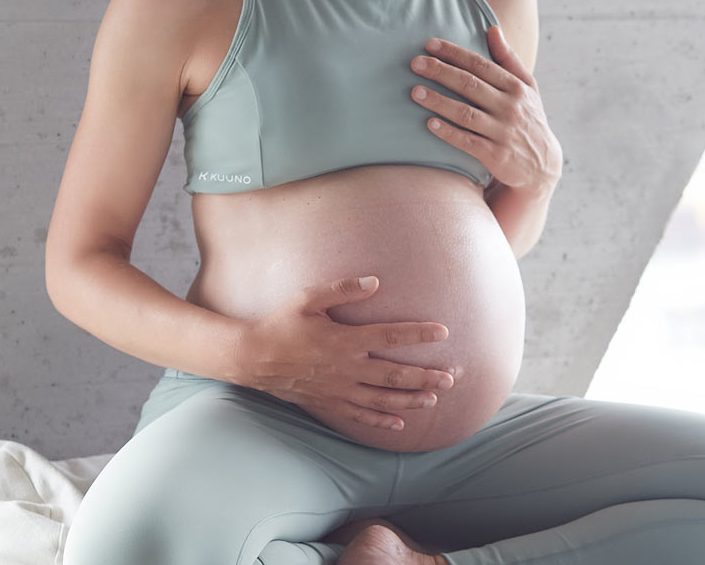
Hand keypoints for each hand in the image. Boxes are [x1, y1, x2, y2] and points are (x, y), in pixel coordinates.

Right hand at [245, 276, 453, 431]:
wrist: (251, 357)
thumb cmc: (281, 322)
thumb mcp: (308, 298)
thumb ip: (342, 289)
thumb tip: (375, 282)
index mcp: (344, 340)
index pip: (390, 337)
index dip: (417, 334)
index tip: (442, 332)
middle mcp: (346, 368)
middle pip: (394, 376)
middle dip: (426, 376)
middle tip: (453, 377)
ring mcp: (338, 389)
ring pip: (382, 400)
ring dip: (411, 400)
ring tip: (435, 399)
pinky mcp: (329, 403)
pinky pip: (360, 416)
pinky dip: (382, 421)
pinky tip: (400, 423)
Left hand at [410, 25, 561, 193]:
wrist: (542, 165)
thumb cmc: (528, 118)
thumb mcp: (527, 88)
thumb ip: (509, 59)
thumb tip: (492, 28)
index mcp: (516, 87)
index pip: (481, 65)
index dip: (454, 53)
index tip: (429, 44)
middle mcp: (510, 107)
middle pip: (470, 85)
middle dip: (441, 72)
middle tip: (415, 64)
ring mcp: (503, 132)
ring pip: (465, 113)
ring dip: (438, 101)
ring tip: (415, 92)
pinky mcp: (496, 155)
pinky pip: (467, 142)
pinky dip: (448, 132)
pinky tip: (430, 124)